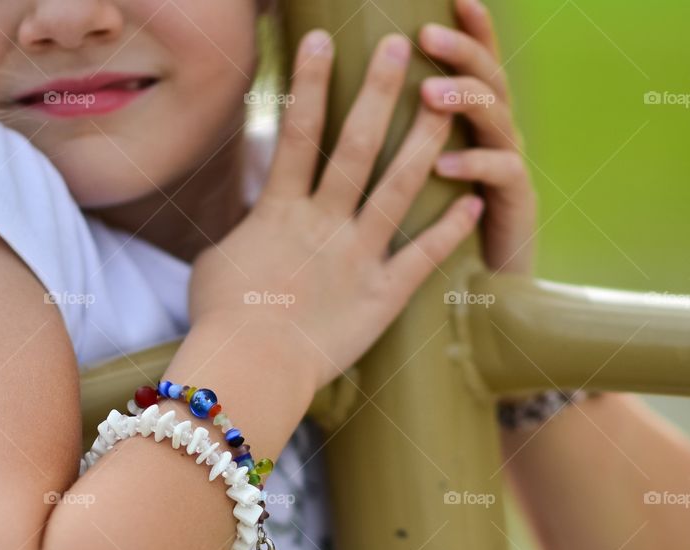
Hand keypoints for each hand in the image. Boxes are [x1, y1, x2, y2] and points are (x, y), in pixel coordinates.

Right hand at [190, 29, 483, 390]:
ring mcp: (356, 257)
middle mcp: (322, 223)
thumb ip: (244, 231)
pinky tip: (474, 200)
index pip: (296, 134)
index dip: (309, 83)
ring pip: (396, 189)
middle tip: (398, 47)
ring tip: (448, 103)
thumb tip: (251, 220)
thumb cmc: (221, 319)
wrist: (248, 370)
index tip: (321, 40)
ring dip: (423, 143)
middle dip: (377, 92)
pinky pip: (421, 257)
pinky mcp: (381, 296)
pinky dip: (448, 230)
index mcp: (278, 212)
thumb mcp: (216, 263)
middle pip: (355, 146)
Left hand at [419, 0, 536, 274]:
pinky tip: (444, 165)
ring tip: (431, 94)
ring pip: (495, 119)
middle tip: (424, 37)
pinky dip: (473, 167)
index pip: (472, 62)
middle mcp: (494, 133)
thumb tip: (345, 96)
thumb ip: (392, 133)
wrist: (476, 284)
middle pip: (486, 78)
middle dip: (460, 52)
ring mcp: (508, 165)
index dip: (469, 29)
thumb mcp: (410, 170)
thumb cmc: (429, 223)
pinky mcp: (515, 203)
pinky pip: (501, 176)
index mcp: (470, 119)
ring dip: (464, 101)